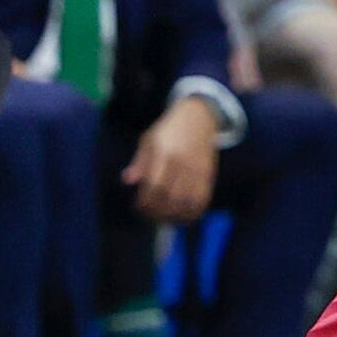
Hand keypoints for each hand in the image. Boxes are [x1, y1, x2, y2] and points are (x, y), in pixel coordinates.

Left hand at [124, 98, 221, 220]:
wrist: (198, 117)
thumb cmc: (169, 129)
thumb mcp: (148, 139)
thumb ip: (139, 161)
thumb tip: (128, 181)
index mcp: (164, 152)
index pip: (154, 184)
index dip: (145, 200)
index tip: (138, 207)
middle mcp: (182, 163)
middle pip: (170, 197)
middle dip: (158, 212)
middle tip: (149, 216)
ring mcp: (197, 170)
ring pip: (187, 201)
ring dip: (175, 216)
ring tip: (165, 220)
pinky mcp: (208, 174)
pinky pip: (203, 199)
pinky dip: (194, 212)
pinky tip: (184, 216)